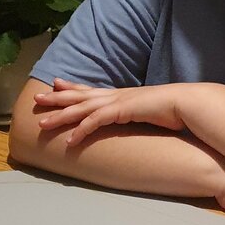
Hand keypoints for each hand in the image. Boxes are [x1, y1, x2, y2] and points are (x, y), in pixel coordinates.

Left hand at [34, 79, 186, 143]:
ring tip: (43, 123)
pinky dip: (81, 130)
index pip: (91, 89)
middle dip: (57, 97)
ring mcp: (118, 101)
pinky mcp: (122, 111)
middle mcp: (116, 95)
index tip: (56, 84)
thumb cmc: (172, 110)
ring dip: (61, 115)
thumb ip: (138, 115)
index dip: (72, 87)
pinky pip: (95, 121)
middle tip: (37, 97)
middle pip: (80, 95)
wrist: (186, 104)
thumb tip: (136, 121)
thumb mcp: (149, 112)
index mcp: (121, 95)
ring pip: (82, 108)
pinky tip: (70, 140)